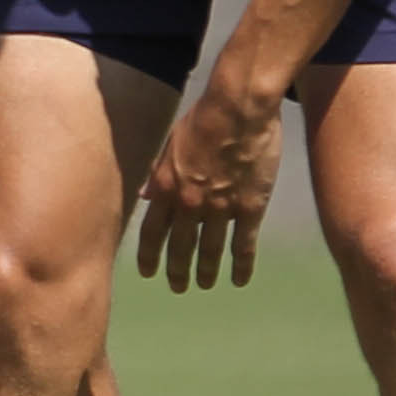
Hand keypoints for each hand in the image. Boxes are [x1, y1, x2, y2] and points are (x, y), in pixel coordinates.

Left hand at [133, 61, 284, 291]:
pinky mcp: (250, 208)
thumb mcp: (170, 144)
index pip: (152, 232)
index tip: (149, 272)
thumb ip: (159, 173)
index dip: (149, 255)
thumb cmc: (202, 118)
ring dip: (206, 272)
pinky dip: (241, 266)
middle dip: (177, 270)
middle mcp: (190, 204)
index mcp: (166, 187)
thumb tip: (145, 195)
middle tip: (177, 287)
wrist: (239, 109)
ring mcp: (221, 209)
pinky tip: (239, 280)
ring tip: (203, 286)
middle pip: (180, 247)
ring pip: (210, 250)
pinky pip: (244, 245)